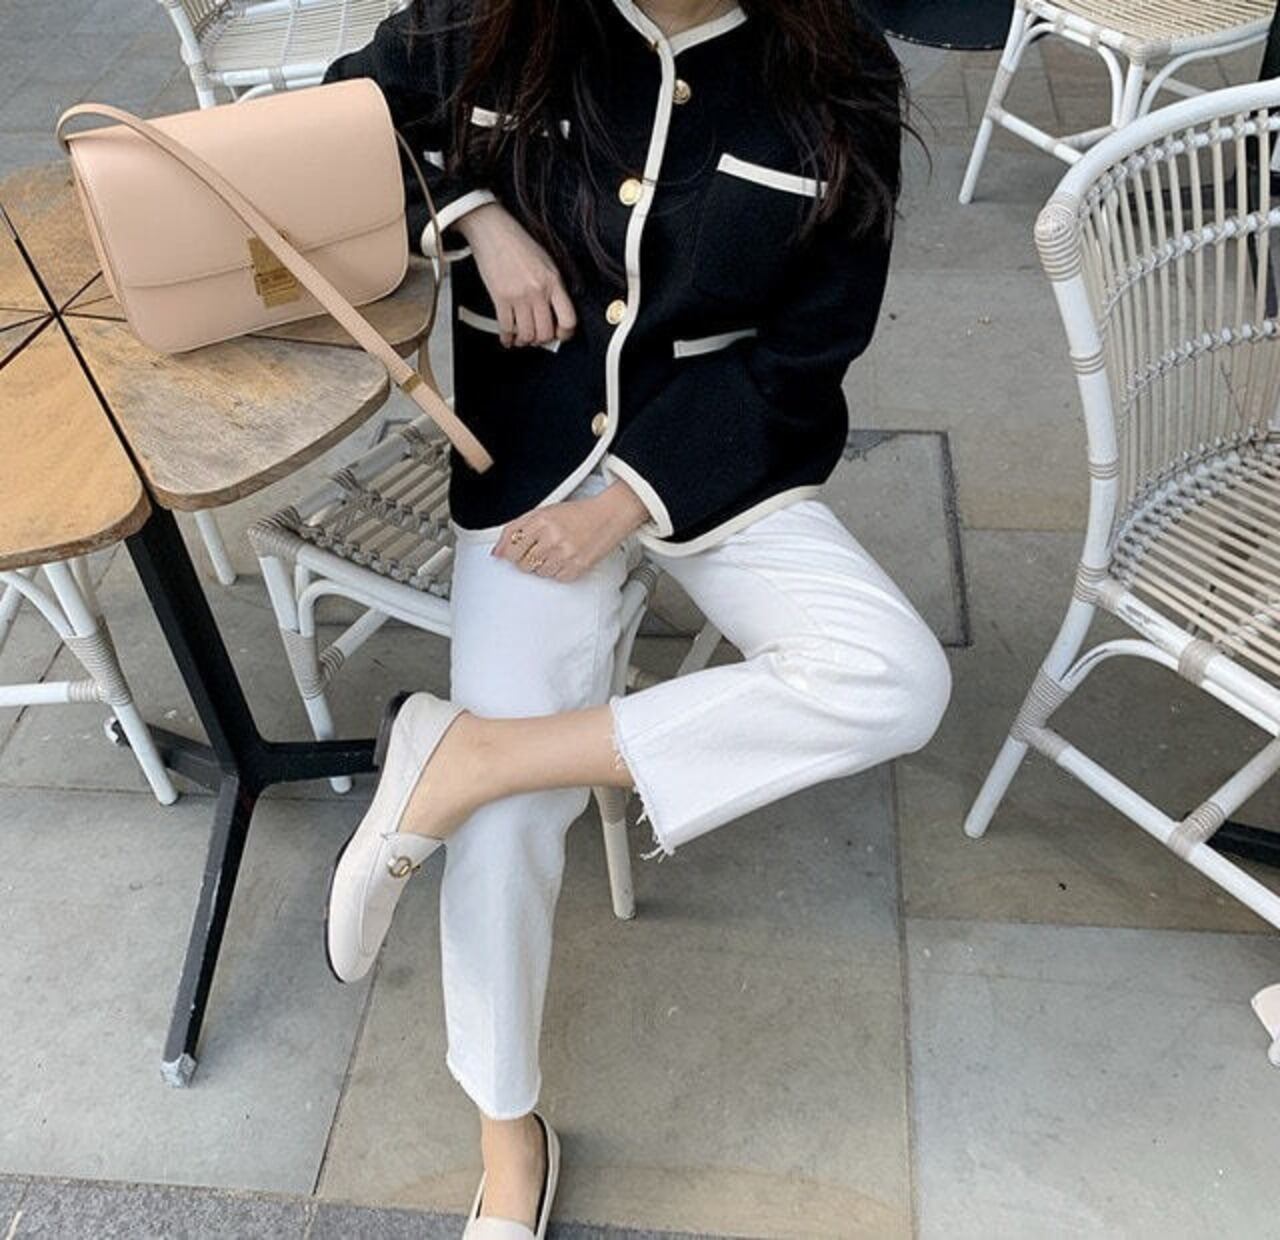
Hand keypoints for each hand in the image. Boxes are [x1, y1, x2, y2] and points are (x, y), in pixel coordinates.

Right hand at [454, 203, 576, 348]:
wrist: (493, 231)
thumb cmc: (518, 243)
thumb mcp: (547, 263)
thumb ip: (553, 288)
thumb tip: (555, 313)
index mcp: (553, 281)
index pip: (568, 319)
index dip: (566, 333)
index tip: (561, 335)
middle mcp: (537, 291)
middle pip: (545, 332)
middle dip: (542, 340)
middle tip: (539, 338)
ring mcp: (519, 296)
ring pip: (526, 334)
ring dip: (524, 341)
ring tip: (523, 338)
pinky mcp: (500, 298)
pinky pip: (506, 328)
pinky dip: (507, 338)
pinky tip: (507, 337)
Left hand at [493, 482, 651, 581]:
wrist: (608, 516)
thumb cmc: (578, 514)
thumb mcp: (545, 512)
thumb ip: (518, 528)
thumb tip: (497, 551)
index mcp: (542, 520)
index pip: (510, 542)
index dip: (506, 550)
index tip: (508, 553)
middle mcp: (552, 537)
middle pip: (520, 561)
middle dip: (524, 558)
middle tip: (537, 549)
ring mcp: (564, 554)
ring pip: (536, 572)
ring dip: (541, 565)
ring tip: (554, 552)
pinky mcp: (575, 568)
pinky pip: (554, 578)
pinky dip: (556, 571)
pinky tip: (564, 558)